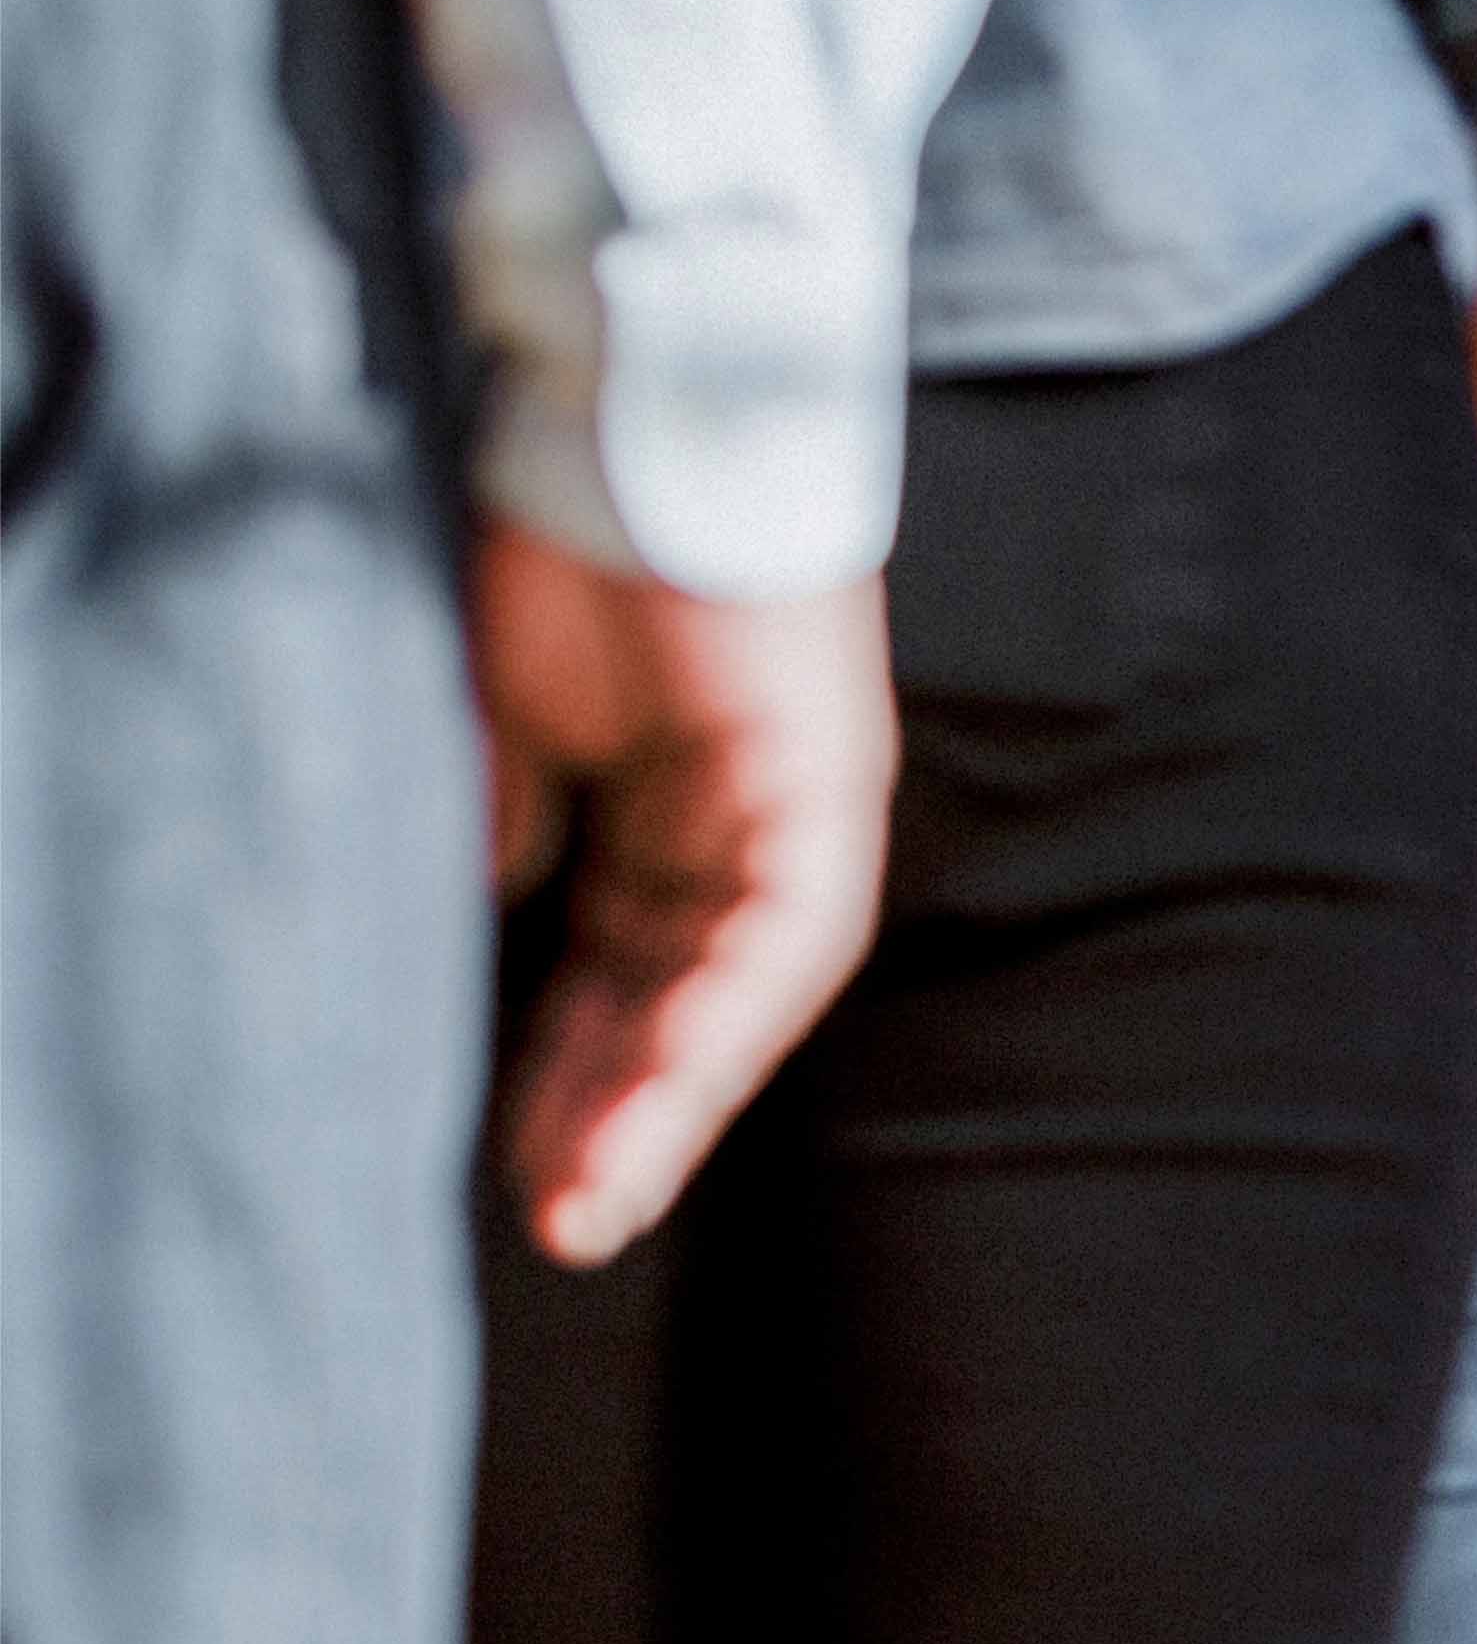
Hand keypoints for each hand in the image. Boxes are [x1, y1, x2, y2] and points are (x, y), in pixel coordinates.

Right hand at [469, 525, 900, 1267]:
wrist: (623, 416)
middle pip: (684, 1010)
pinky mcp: (817, 782)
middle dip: (617, 1121)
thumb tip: (492, 906)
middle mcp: (750, 830)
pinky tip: (662, 1091)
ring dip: (665, 1101)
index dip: (573, 1080)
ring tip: (594, 1199)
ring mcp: (795, 808)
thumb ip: (519, 818)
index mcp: (681, 821)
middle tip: (560, 1228)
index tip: (523, 1178)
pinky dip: (717, 1014)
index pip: (630, 981)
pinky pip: (779, 932)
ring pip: (737, 998)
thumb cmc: (565, 544)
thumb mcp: (515, 714)